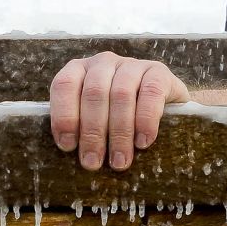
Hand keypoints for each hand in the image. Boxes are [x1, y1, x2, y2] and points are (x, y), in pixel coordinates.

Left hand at [49, 52, 189, 170]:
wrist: (162, 106)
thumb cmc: (119, 119)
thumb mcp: (95, 119)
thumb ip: (80, 128)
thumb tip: (70, 155)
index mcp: (80, 70)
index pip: (64, 85)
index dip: (64, 116)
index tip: (68, 146)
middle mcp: (104, 63)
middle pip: (94, 93)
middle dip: (92, 132)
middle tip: (92, 162)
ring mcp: (132, 65)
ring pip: (121, 94)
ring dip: (119, 132)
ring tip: (119, 161)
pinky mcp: (158, 72)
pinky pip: (151, 93)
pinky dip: (146, 120)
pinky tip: (143, 142)